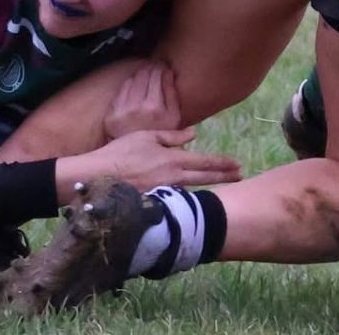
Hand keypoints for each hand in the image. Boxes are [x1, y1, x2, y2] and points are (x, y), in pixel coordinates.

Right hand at [67, 129, 241, 191]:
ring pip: (192, 190)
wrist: (97, 178)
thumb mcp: (146, 136)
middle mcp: (174, 179)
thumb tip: (193, 134)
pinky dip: (188, 196)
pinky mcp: (156, 204)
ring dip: (208, 186)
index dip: (222, 163)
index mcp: (173, 161)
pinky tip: (193, 197)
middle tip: (240, 175)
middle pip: (204, 178)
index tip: (238, 164)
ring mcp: (166, 194)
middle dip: (224, 176)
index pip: (204, 162)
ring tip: (221, 184)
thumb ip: (171, 136)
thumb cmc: (120, 153)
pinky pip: (177, 199)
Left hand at [103, 61, 180, 137]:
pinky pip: (123, 87)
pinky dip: (130, 83)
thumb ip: (173, 94)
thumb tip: (168, 71)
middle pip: (147, 74)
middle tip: (154, 67)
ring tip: (145, 74)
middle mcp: (142, 108)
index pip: (161, 76)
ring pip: (134, 78)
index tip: (163, 67)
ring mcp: (126, 109)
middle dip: (152, 68)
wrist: (136, 154)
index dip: (162, 68)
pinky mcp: (113, 112)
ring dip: (141, 73)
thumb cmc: (159, 132)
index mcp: (160, 110)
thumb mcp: (174, 118)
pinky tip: (135, 85)